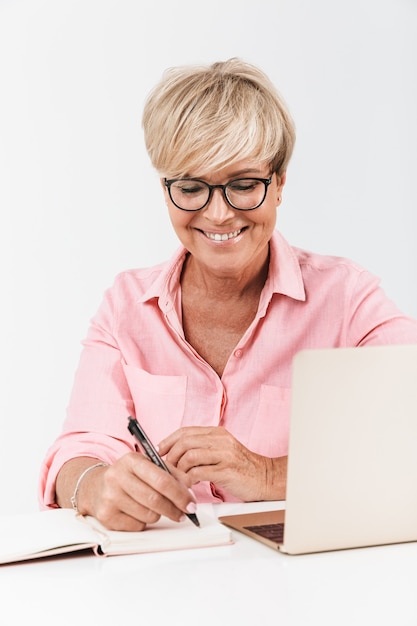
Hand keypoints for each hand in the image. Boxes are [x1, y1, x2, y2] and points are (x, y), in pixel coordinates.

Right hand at [59, 454, 196, 531]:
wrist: (95, 486)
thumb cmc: (128, 476)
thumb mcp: (147, 466)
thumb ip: (170, 473)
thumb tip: (189, 486)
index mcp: (131, 460)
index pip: (161, 480)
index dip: (180, 494)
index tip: (191, 503)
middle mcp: (117, 476)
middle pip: (155, 500)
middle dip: (174, 509)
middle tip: (183, 513)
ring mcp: (109, 497)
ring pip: (148, 515)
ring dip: (158, 515)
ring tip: (153, 507)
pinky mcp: (106, 515)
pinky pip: (137, 526)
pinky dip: (143, 522)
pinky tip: (137, 512)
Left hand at [158, 427, 286, 501]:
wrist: (265, 477)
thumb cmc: (241, 467)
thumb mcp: (221, 450)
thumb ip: (202, 448)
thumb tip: (175, 454)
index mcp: (216, 433)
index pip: (185, 431)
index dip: (168, 440)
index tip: (159, 450)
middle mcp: (220, 440)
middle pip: (184, 442)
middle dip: (171, 456)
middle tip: (167, 468)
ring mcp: (224, 454)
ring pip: (189, 456)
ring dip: (179, 469)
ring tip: (180, 478)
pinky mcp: (226, 470)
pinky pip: (199, 472)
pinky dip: (189, 479)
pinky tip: (191, 484)